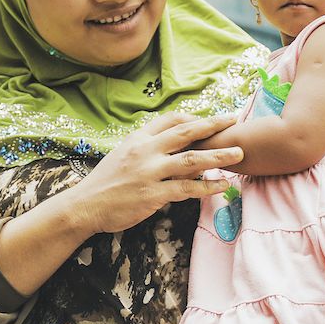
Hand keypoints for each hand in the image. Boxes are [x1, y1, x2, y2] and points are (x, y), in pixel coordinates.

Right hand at [62, 112, 241, 236]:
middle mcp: (145, 151)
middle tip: (234, 121)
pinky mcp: (153, 195)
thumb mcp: (122, 155)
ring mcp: (149, 173)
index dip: (193, 118)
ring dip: (219, 156)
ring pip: (192, 160)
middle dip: (213, 126)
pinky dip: (207, 186)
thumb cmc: (105, 182)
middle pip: (186, 133)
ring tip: (239, 154)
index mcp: (138, 139)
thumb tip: (171, 146)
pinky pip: (187, 188)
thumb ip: (146, 147)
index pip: (170, 120)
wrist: (85, 205)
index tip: (210, 121)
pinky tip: (222, 186)